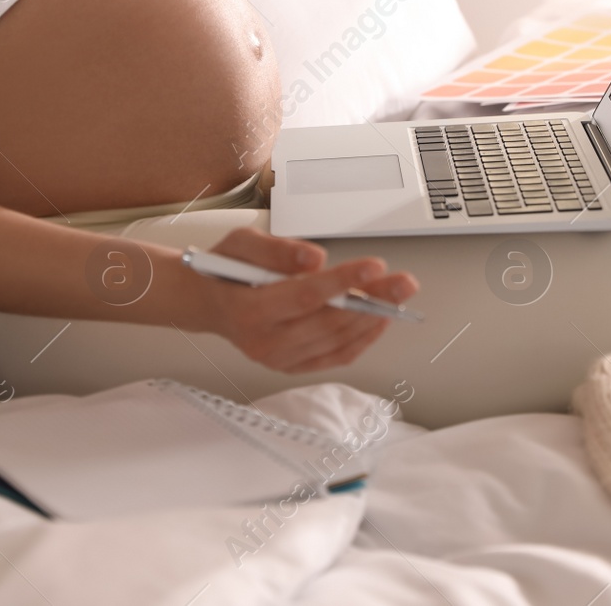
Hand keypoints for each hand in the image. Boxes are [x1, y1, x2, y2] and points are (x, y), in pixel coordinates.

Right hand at [197, 229, 418, 373]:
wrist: (206, 302)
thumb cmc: (223, 270)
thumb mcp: (240, 243)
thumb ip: (277, 250)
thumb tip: (315, 260)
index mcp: (249, 311)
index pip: (305, 296)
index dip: (343, 282)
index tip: (375, 267)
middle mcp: (264, 343)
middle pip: (328, 322)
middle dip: (372, 300)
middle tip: (404, 282)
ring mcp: (278, 359)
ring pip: (336, 342)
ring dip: (372, 319)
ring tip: (397, 295)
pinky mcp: (290, 366)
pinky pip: (334, 357)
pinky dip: (361, 340)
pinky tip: (379, 319)